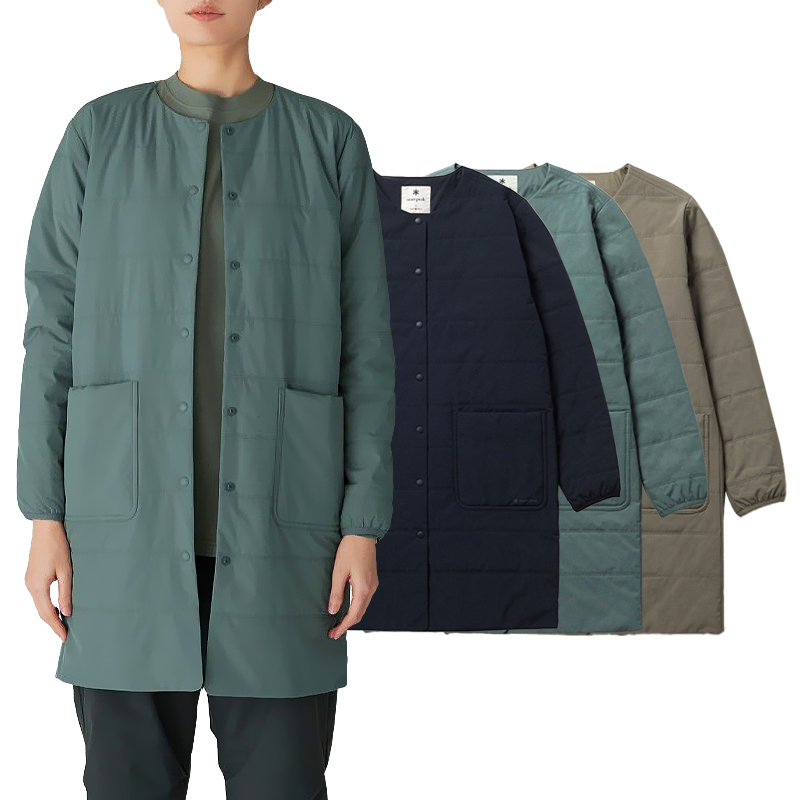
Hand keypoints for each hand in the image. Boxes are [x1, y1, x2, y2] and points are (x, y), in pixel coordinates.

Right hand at [25, 520, 71, 641]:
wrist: (46, 528)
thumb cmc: (58, 546)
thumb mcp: (66, 570)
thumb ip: (66, 593)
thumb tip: (67, 613)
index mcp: (37, 586)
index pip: (47, 613)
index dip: (56, 626)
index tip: (64, 637)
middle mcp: (30, 585)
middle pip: (41, 611)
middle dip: (53, 623)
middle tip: (65, 633)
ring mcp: (29, 580)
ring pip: (39, 604)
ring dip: (50, 614)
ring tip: (64, 622)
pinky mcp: (32, 576)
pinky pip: (39, 595)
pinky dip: (47, 604)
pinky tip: (58, 606)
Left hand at [327, 534, 378, 638]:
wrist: (362, 534)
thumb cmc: (350, 549)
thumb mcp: (339, 571)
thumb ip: (336, 592)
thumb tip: (333, 611)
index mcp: (363, 588)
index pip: (353, 615)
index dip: (343, 627)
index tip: (333, 634)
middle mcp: (371, 588)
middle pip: (360, 614)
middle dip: (347, 625)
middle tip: (333, 632)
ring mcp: (372, 584)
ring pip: (363, 607)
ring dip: (351, 616)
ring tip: (338, 622)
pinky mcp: (371, 579)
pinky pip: (364, 599)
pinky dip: (356, 607)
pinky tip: (347, 608)